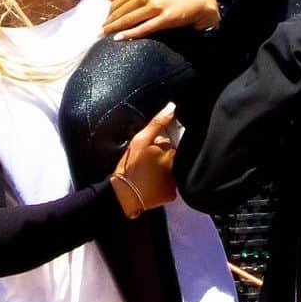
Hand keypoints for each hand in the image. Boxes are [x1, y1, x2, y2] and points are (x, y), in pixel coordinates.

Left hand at [102, 0, 220, 40]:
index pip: (118, 0)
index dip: (108, 12)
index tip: (101, 20)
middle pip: (121, 11)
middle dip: (109, 22)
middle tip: (98, 31)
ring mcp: (155, 6)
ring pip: (129, 19)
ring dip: (115, 28)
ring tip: (104, 35)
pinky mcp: (164, 18)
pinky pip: (144, 28)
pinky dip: (130, 34)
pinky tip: (119, 38)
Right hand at [110, 103, 177, 217]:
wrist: (124, 195)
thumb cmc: (130, 165)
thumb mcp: (140, 139)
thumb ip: (157, 122)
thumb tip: (172, 107)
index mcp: (170, 150)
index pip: (171, 142)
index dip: (161, 144)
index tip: (150, 149)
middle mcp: (177, 166)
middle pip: (173, 155)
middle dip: (164, 155)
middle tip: (148, 162)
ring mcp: (176, 181)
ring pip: (173, 169)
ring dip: (165, 168)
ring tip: (150, 173)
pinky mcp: (172, 194)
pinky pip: (172, 184)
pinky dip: (165, 183)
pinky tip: (153, 182)